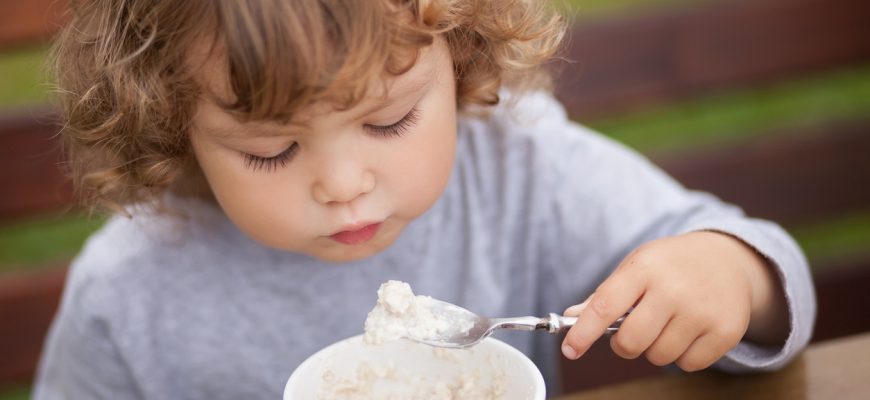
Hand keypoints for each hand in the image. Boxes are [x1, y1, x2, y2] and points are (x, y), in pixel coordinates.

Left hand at [561, 231, 787, 370]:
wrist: (729, 259)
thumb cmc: (671, 265)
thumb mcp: (636, 266)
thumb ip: (605, 295)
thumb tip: (571, 318)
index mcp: (644, 268)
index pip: (605, 305)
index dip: (583, 332)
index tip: (570, 350)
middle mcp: (673, 288)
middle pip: (631, 342)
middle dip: (624, 345)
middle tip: (633, 332)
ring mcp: (701, 311)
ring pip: (659, 357)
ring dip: (656, 349)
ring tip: (667, 324)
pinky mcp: (725, 331)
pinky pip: (688, 364)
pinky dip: (683, 355)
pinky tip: (690, 331)